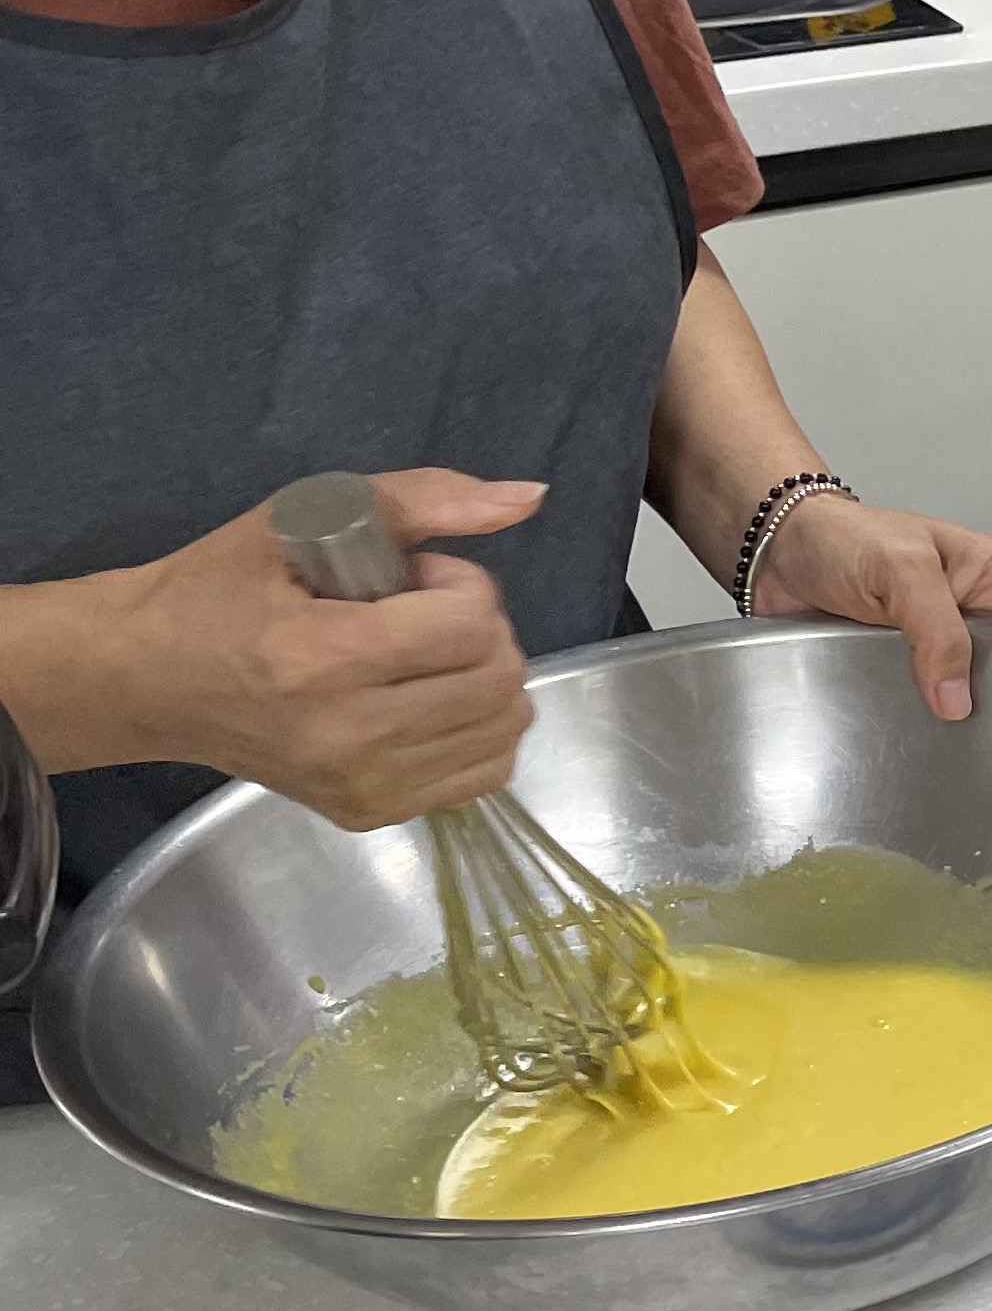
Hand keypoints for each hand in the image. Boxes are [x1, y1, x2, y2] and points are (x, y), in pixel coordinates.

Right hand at [115, 471, 544, 830]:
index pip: (468, 625)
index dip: (462, 585)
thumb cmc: (216, 592)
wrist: (145, 681)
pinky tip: (432, 701)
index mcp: (319, 658)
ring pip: (503, 727)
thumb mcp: (302, 518)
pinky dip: (477, 728)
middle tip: (424, 615)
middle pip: (498, 678)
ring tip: (425, 658)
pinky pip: (484, 772)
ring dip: (487, 677)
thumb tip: (528, 496)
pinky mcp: (368, 813)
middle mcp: (344, 735)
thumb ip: (421, 500)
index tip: (417, 577)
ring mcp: (359, 783)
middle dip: (482, 629)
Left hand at [746, 497, 991, 720]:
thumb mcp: (900, 568)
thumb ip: (932, 628)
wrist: (776, 557)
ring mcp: (949, 658)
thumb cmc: (845, 541)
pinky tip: (961, 772)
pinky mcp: (910, 688)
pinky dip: (952, 742)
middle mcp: (984, 623)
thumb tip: (957, 699)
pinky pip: (943, 718)